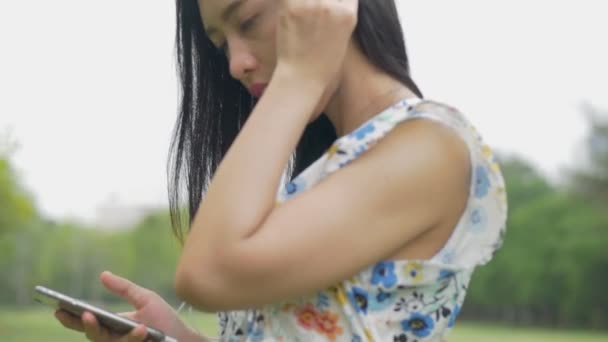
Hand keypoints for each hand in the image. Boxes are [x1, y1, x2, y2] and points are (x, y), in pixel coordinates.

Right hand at [55, 271, 200, 341]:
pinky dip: (135, 339)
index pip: (88, 323)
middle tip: (86, 316)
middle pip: (95, 336)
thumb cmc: (164, 319)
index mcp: (114, 325)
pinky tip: (142, 330)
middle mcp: (115, 339)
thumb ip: (124, 289)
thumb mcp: (145, 299)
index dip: (72, 319)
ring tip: (130, 325)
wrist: (184, 338)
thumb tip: (103, 275)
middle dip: (88, 327)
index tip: (58, 309)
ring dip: (121, 335)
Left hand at [276, 0, 358, 88]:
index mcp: (348, 15)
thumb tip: (333, 4)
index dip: (337, 2)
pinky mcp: (290, 7)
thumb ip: (340, 15)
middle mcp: (330, 6)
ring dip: (305, 3)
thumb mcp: (343, 38)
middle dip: (321, 3)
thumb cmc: (323, 64)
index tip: (331, 7)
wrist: (302, 77)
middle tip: (312, 18)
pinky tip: (292, 14)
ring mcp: (310, 5)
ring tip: (303, 17)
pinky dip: (291, 3)